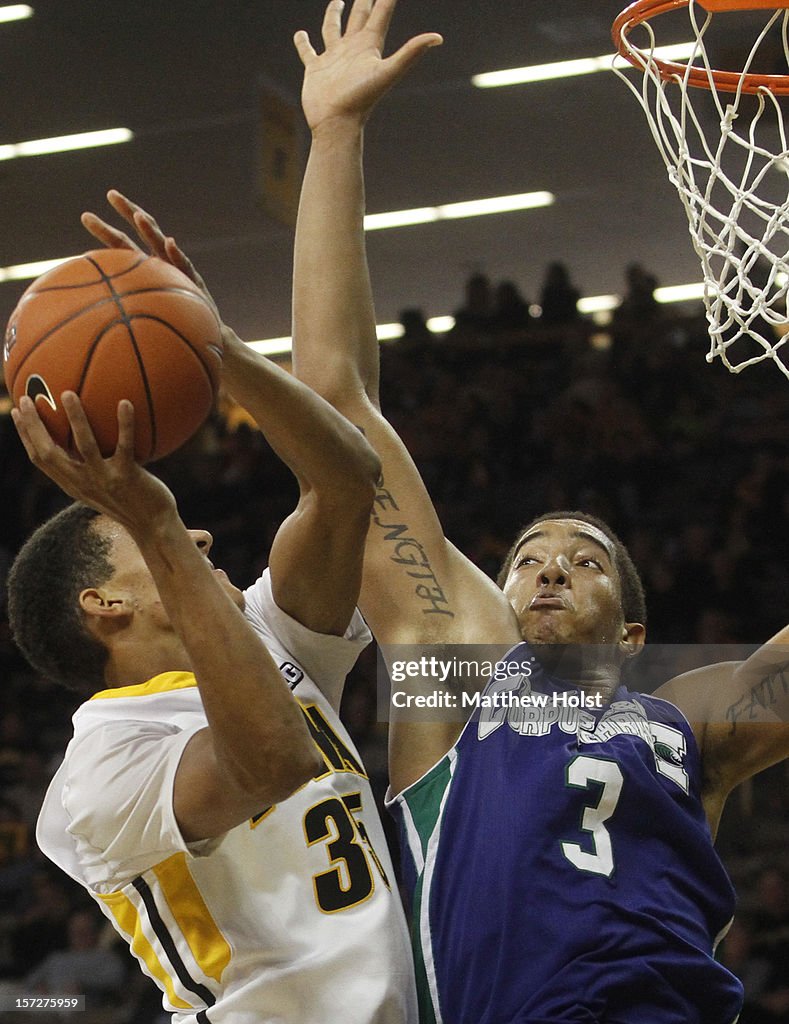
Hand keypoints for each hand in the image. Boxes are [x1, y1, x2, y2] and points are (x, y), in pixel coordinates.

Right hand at [12, 391, 177, 530]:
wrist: (154, 526)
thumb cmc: (131, 502)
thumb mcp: (103, 486)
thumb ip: (90, 467)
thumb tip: (85, 438)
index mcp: (73, 484)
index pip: (40, 459)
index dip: (25, 435)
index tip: (17, 411)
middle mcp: (83, 483)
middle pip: (49, 452)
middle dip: (34, 425)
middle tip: (28, 398)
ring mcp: (105, 479)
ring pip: (85, 446)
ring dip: (75, 419)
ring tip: (67, 394)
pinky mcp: (127, 476)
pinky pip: (125, 445)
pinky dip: (125, 424)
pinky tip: (125, 402)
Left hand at [81, 190, 219, 320]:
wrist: (204, 332)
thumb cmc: (169, 322)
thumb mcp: (140, 312)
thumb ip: (120, 305)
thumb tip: (84, 316)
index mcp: (145, 265)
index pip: (123, 241)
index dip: (106, 228)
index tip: (85, 216)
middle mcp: (161, 261)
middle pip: (142, 230)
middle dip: (127, 211)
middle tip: (111, 194)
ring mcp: (177, 269)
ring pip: (161, 245)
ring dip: (149, 229)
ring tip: (138, 216)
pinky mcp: (194, 282)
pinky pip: (185, 267)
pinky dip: (177, 255)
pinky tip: (170, 243)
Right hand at [294, 0, 441, 132]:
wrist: (337, 123)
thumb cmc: (361, 99)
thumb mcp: (388, 72)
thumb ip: (411, 53)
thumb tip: (438, 38)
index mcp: (369, 46)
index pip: (381, 13)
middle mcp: (352, 49)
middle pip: (360, 16)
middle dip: (364, 0)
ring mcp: (333, 58)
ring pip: (333, 29)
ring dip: (335, 15)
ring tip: (337, 1)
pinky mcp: (315, 69)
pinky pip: (308, 51)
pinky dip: (303, 43)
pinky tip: (301, 34)